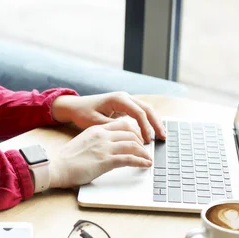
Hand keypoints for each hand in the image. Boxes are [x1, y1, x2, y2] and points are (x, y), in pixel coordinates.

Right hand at [49, 119, 152, 188]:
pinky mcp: (106, 161)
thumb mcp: (83, 142)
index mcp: (97, 129)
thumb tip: (107, 146)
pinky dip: (141, 161)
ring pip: (133, 144)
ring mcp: (105, 147)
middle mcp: (102, 135)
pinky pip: (130, 159)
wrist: (57, 167)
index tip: (139, 139)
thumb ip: (96, 140)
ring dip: (144, 152)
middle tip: (146, 149)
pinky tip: (146, 165)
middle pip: (131, 132)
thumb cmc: (67, 159)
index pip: (122, 124)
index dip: (135, 131)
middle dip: (142, 141)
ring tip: (148, 158)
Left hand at [51, 92, 165, 143]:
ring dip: (154, 122)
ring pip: (146, 110)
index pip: (138, 113)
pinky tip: (152, 132)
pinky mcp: (124, 106)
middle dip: (156, 123)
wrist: (75, 107)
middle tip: (163, 137)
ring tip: (161, 136)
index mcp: (118, 99)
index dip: (145, 127)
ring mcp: (125, 101)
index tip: (148, 140)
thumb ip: (113, 128)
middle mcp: (124, 97)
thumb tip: (130, 135)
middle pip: (147, 109)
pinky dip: (147, 122)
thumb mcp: (96, 123)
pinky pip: (140, 113)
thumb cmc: (83, 114)